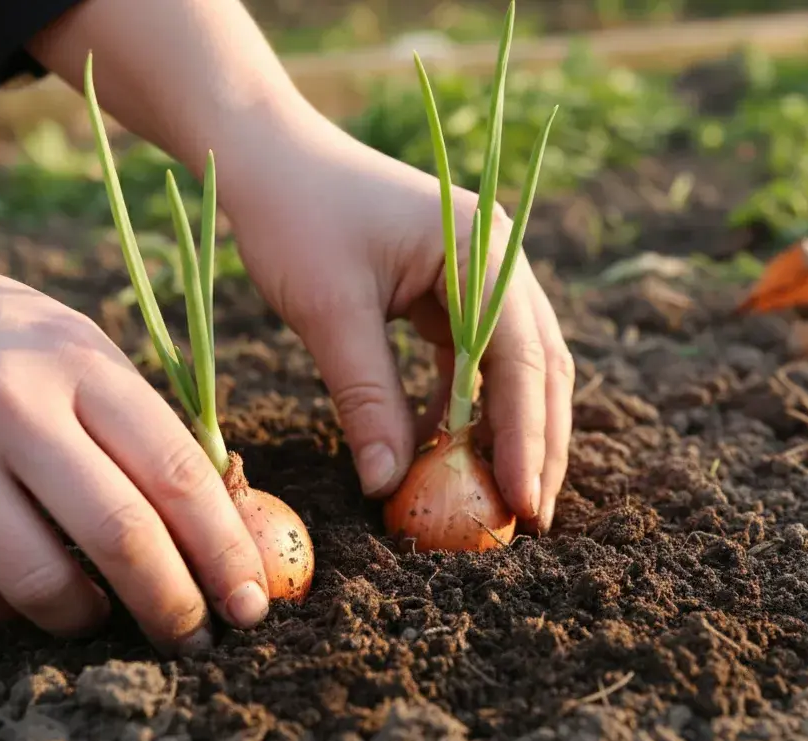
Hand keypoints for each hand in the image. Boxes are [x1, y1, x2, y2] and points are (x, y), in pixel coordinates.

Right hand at [0, 221, 271, 653]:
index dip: (226, 549)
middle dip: (174, 603)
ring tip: (103, 615)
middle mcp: (10, 405)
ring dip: (87, 617)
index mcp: (77, 361)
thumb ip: (138, 420)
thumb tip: (219, 516)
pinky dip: (4, 611)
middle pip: (120, 534)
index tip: (251, 598)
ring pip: (37, 580)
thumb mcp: (73, 344)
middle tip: (196, 638)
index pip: (177, 471)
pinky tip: (20, 596)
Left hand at [219, 118, 573, 531]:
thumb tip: (389, 486)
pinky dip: (467, 406)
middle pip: (540, 364)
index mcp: (483, 248)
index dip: (526, 437)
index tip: (523, 504)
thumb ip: (367, 398)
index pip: (522, 358)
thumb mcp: (329, 311)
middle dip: (536, 443)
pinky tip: (446, 448)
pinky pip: (475, 357)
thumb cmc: (293, 216)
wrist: (267, 153)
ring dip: (507, 430)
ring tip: (499, 498)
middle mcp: (498, 257)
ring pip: (515, 366)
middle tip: (529, 519)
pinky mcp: (453, 287)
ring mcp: (480, 271)